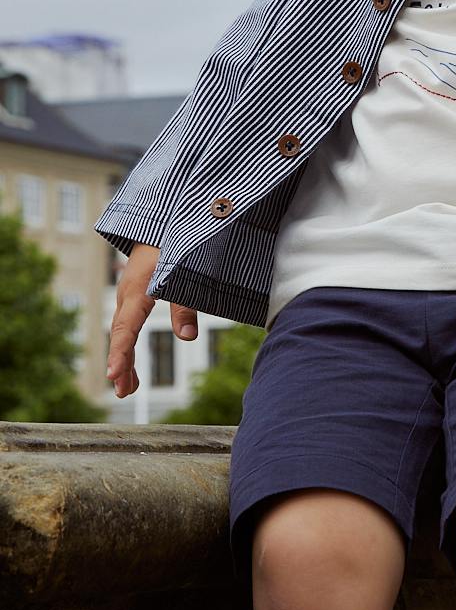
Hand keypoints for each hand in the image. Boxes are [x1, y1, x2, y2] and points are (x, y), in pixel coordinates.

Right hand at [106, 243, 200, 399]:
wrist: (163, 217)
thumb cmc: (176, 241)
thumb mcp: (184, 270)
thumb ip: (185, 304)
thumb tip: (187, 338)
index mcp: (137, 289)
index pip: (125, 327)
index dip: (121, 353)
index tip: (114, 375)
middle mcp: (128, 293)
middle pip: (121, 334)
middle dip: (122, 363)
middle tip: (123, 392)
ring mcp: (129, 292)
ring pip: (122, 331)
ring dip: (125, 359)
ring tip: (128, 389)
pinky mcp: (136, 292)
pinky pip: (128, 324)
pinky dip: (128, 346)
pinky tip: (132, 368)